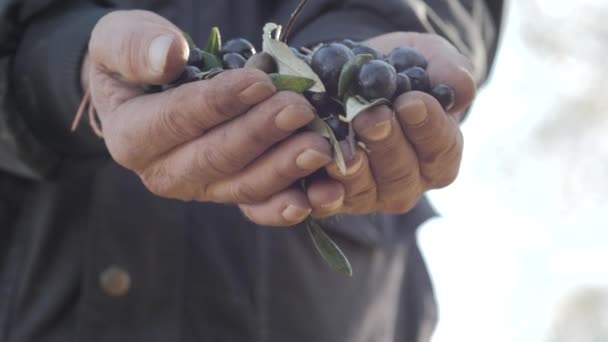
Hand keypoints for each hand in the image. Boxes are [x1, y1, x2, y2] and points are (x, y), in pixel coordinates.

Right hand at [86, 10, 332, 225]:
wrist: (147, 92)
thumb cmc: (136, 61)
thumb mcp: (120, 39)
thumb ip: (135, 47)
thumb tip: (170, 56)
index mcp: (131, 136)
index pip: (178, 121)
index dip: (219, 104)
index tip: (259, 83)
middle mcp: (164, 172)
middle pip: (217, 159)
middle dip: (261, 135)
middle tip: (299, 110)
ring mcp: (200, 188)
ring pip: (244, 186)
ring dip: (284, 169)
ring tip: (318, 146)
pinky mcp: (228, 192)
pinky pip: (259, 204)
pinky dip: (289, 203)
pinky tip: (320, 195)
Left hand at [304, 32, 474, 216]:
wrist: (349, 77)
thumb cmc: (398, 70)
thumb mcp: (427, 58)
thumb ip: (448, 70)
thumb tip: (461, 88)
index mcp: (438, 156)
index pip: (441, 148)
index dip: (427, 127)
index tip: (410, 101)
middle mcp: (407, 183)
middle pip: (401, 173)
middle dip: (385, 144)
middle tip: (370, 116)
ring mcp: (370, 194)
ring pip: (365, 190)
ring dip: (352, 169)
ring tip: (339, 145)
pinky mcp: (335, 199)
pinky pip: (328, 203)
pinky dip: (321, 196)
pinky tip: (314, 186)